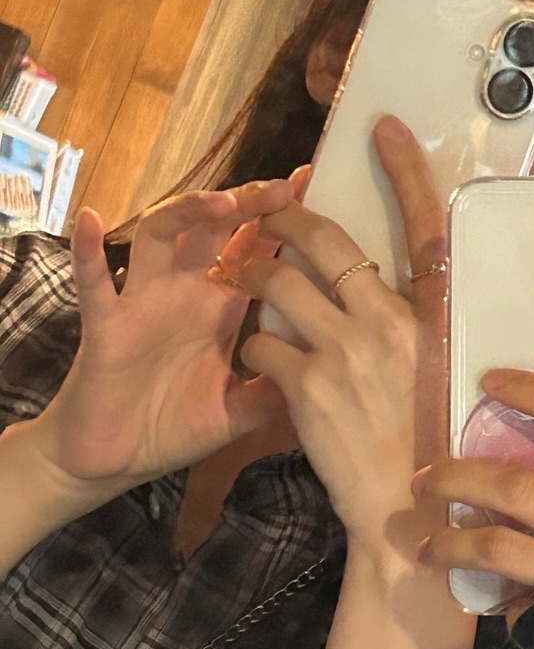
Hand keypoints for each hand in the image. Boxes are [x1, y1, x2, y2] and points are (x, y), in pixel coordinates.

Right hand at [26, 181, 295, 496]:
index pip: (254, 249)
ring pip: (159, 237)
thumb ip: (276, 392)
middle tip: (280, 188)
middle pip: (213, 229)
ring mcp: (142, 303)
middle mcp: (183, 292)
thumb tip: (329, 378)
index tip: (310, 186)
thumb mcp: (238, 411)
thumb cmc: (173, 427)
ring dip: (187, 213)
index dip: (279, 219)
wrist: (114, 462)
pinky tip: (93, 221)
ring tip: (221, 202)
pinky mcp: (105, 327)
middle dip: (245, 203)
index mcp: (220, 307)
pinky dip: (87, 252)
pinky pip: (93, 285)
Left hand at [236, 119, 447, 542]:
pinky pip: (261, 341)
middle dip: (285, 222)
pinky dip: (254, 344)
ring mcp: (346, 353)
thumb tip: (386, 281)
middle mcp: (392, 323)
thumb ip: (413, 320)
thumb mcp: (438, 367)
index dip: (402, 170)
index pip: (423, 225)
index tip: (381, 129)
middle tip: (266, 219)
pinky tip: (260, 359)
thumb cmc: (430, 439)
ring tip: (244, 283)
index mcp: (434, 314)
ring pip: (278, 285)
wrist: (409, 511)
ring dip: (252, 277)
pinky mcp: (306, 387)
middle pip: (327, 243)